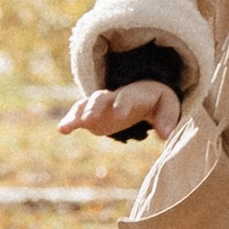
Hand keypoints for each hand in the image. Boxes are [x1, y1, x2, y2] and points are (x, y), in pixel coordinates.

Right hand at [57, 81, 182, 139]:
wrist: (141, 93)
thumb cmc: (156, 101)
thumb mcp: (167, 106)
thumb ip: (167, 119)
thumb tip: (165, 135)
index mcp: (132, 95)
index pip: (126, 98)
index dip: (122, 106)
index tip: (119, 116)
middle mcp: (113, 97)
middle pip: (101, 99)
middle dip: (95, 108)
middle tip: (89, 119)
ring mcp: (100, 104)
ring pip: (86, 105)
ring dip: (78, 114)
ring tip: (67, 126)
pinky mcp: (92, 113)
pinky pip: (78, 114)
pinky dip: (70, 120)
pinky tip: (62, 130)